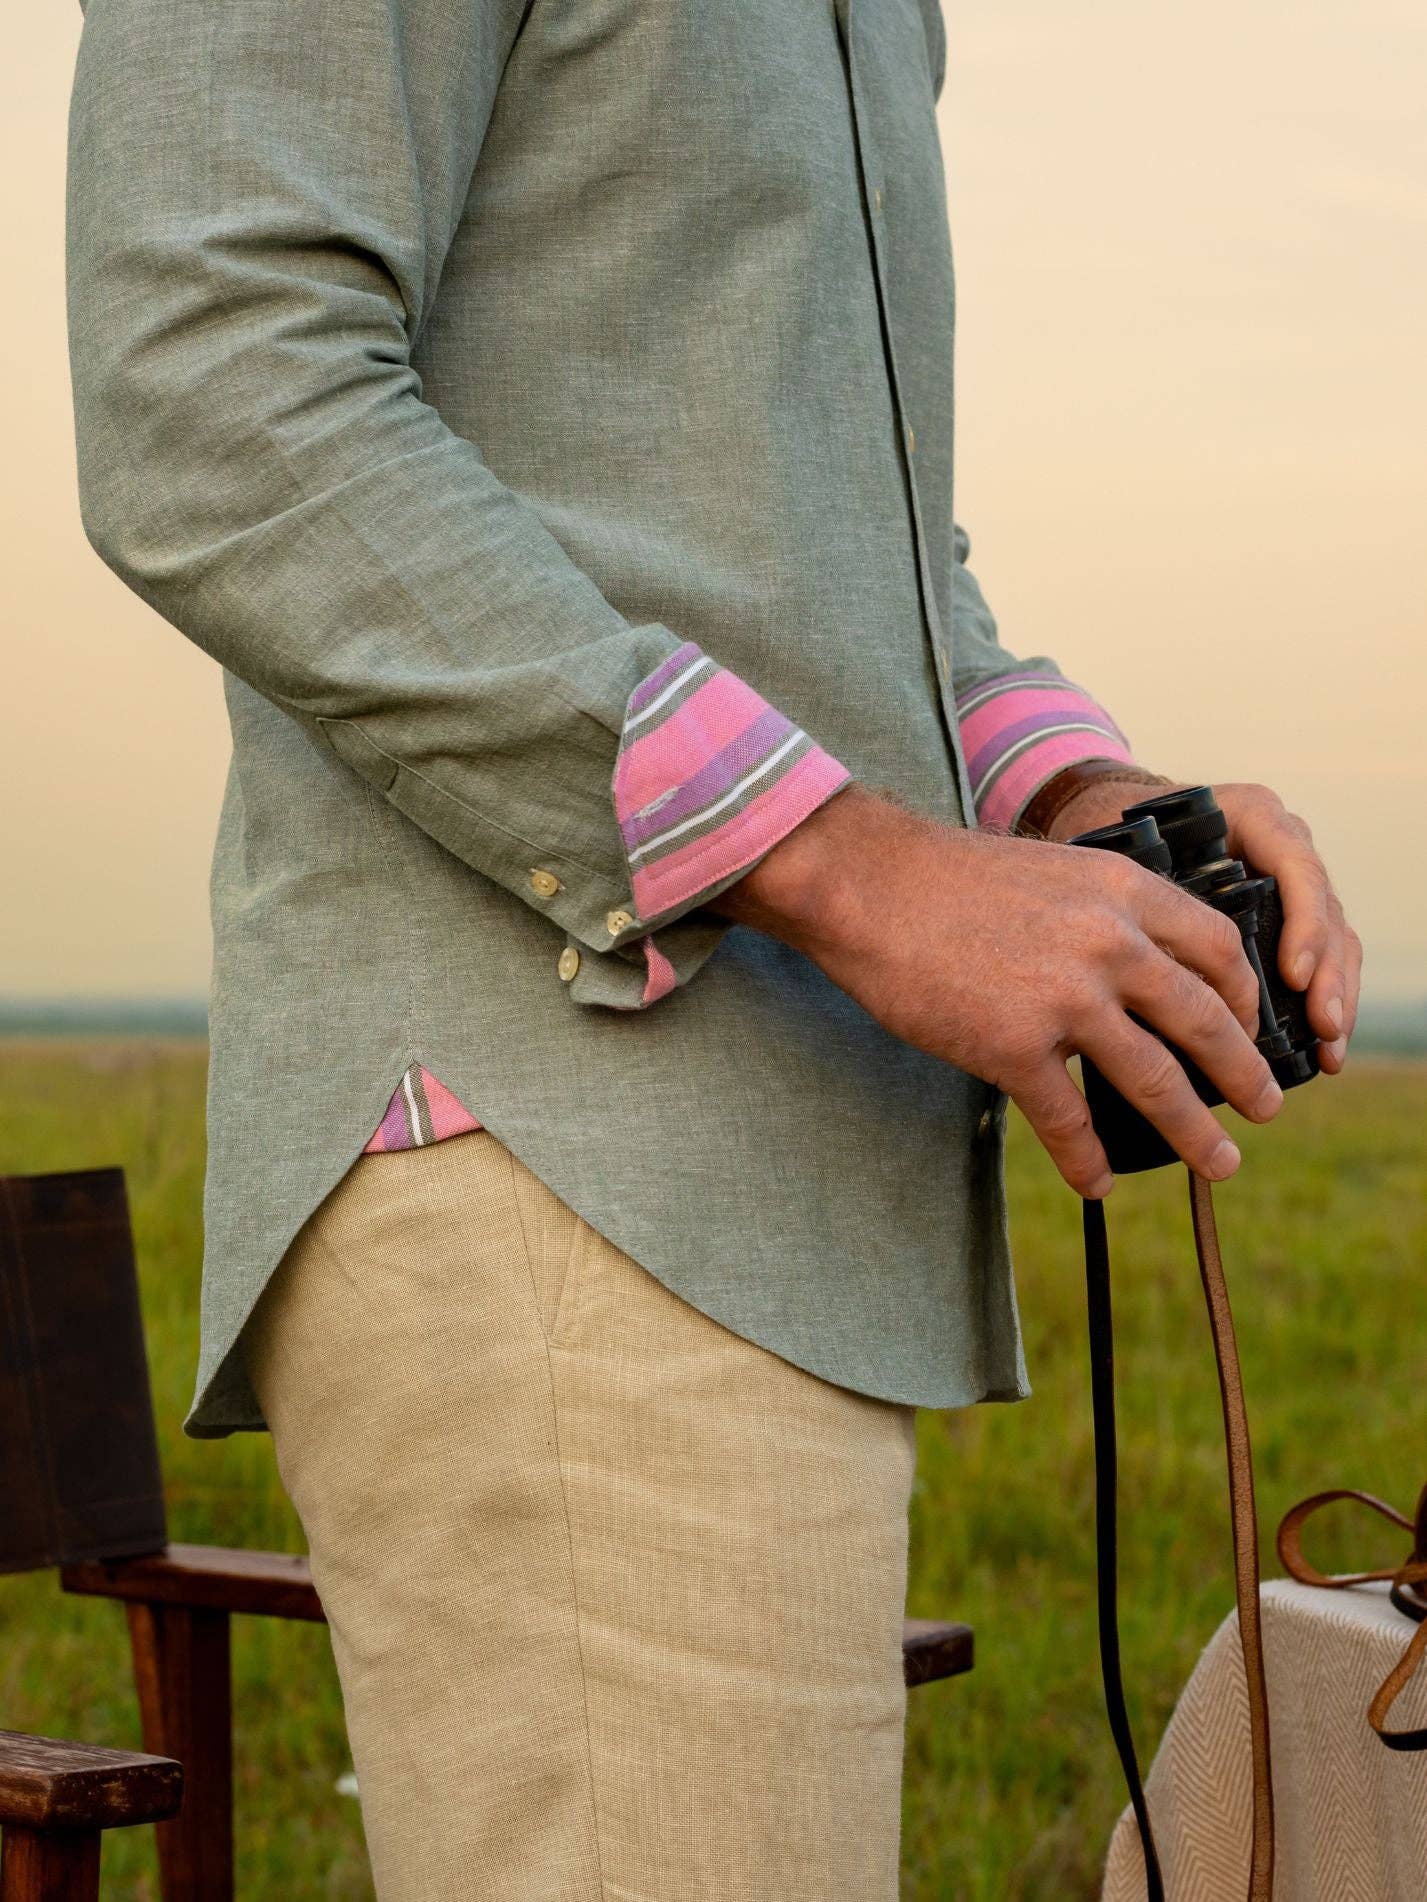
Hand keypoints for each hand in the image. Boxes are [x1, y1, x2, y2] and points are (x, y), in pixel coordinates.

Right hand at [711, 783, 1284, 1195]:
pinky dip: (1088, 1160)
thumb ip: (1103, 913)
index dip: (1245, 997)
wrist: (871, 885)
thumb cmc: (950, 878)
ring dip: (1194, 1131)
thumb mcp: (1053, 871)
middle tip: (1268, 1108)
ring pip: (1155, 1079)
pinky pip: (1068, 1120)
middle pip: (1204, 1021)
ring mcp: (1065, 999)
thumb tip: (1138, 966)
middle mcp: (1110, 944)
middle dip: (1244, 1074)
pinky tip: (1098, 1183)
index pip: (1220, 948)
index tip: (1249, 1027)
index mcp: (1124, 891)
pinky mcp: (1013, 1046)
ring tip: (1220, 1164)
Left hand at [1046, 774, 1361, 1073]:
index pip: (1295, 868)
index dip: (1303, 924)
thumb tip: (1155, 970)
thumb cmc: (1114, 828)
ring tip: (1329, 1048)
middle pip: (1324, 910)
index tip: (1293, 976)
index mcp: (1251, 816)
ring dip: (1336, 995)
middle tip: (1323, 1026)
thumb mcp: (1127, 850)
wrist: (1112, 815)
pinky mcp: (1289, 914)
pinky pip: (1320, 954)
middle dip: (1328, 974)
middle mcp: (1282, 844)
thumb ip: (1150, 895)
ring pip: (1333, 937)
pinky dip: (1322, 998)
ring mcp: (1292, 879)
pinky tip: (1322, 1045)